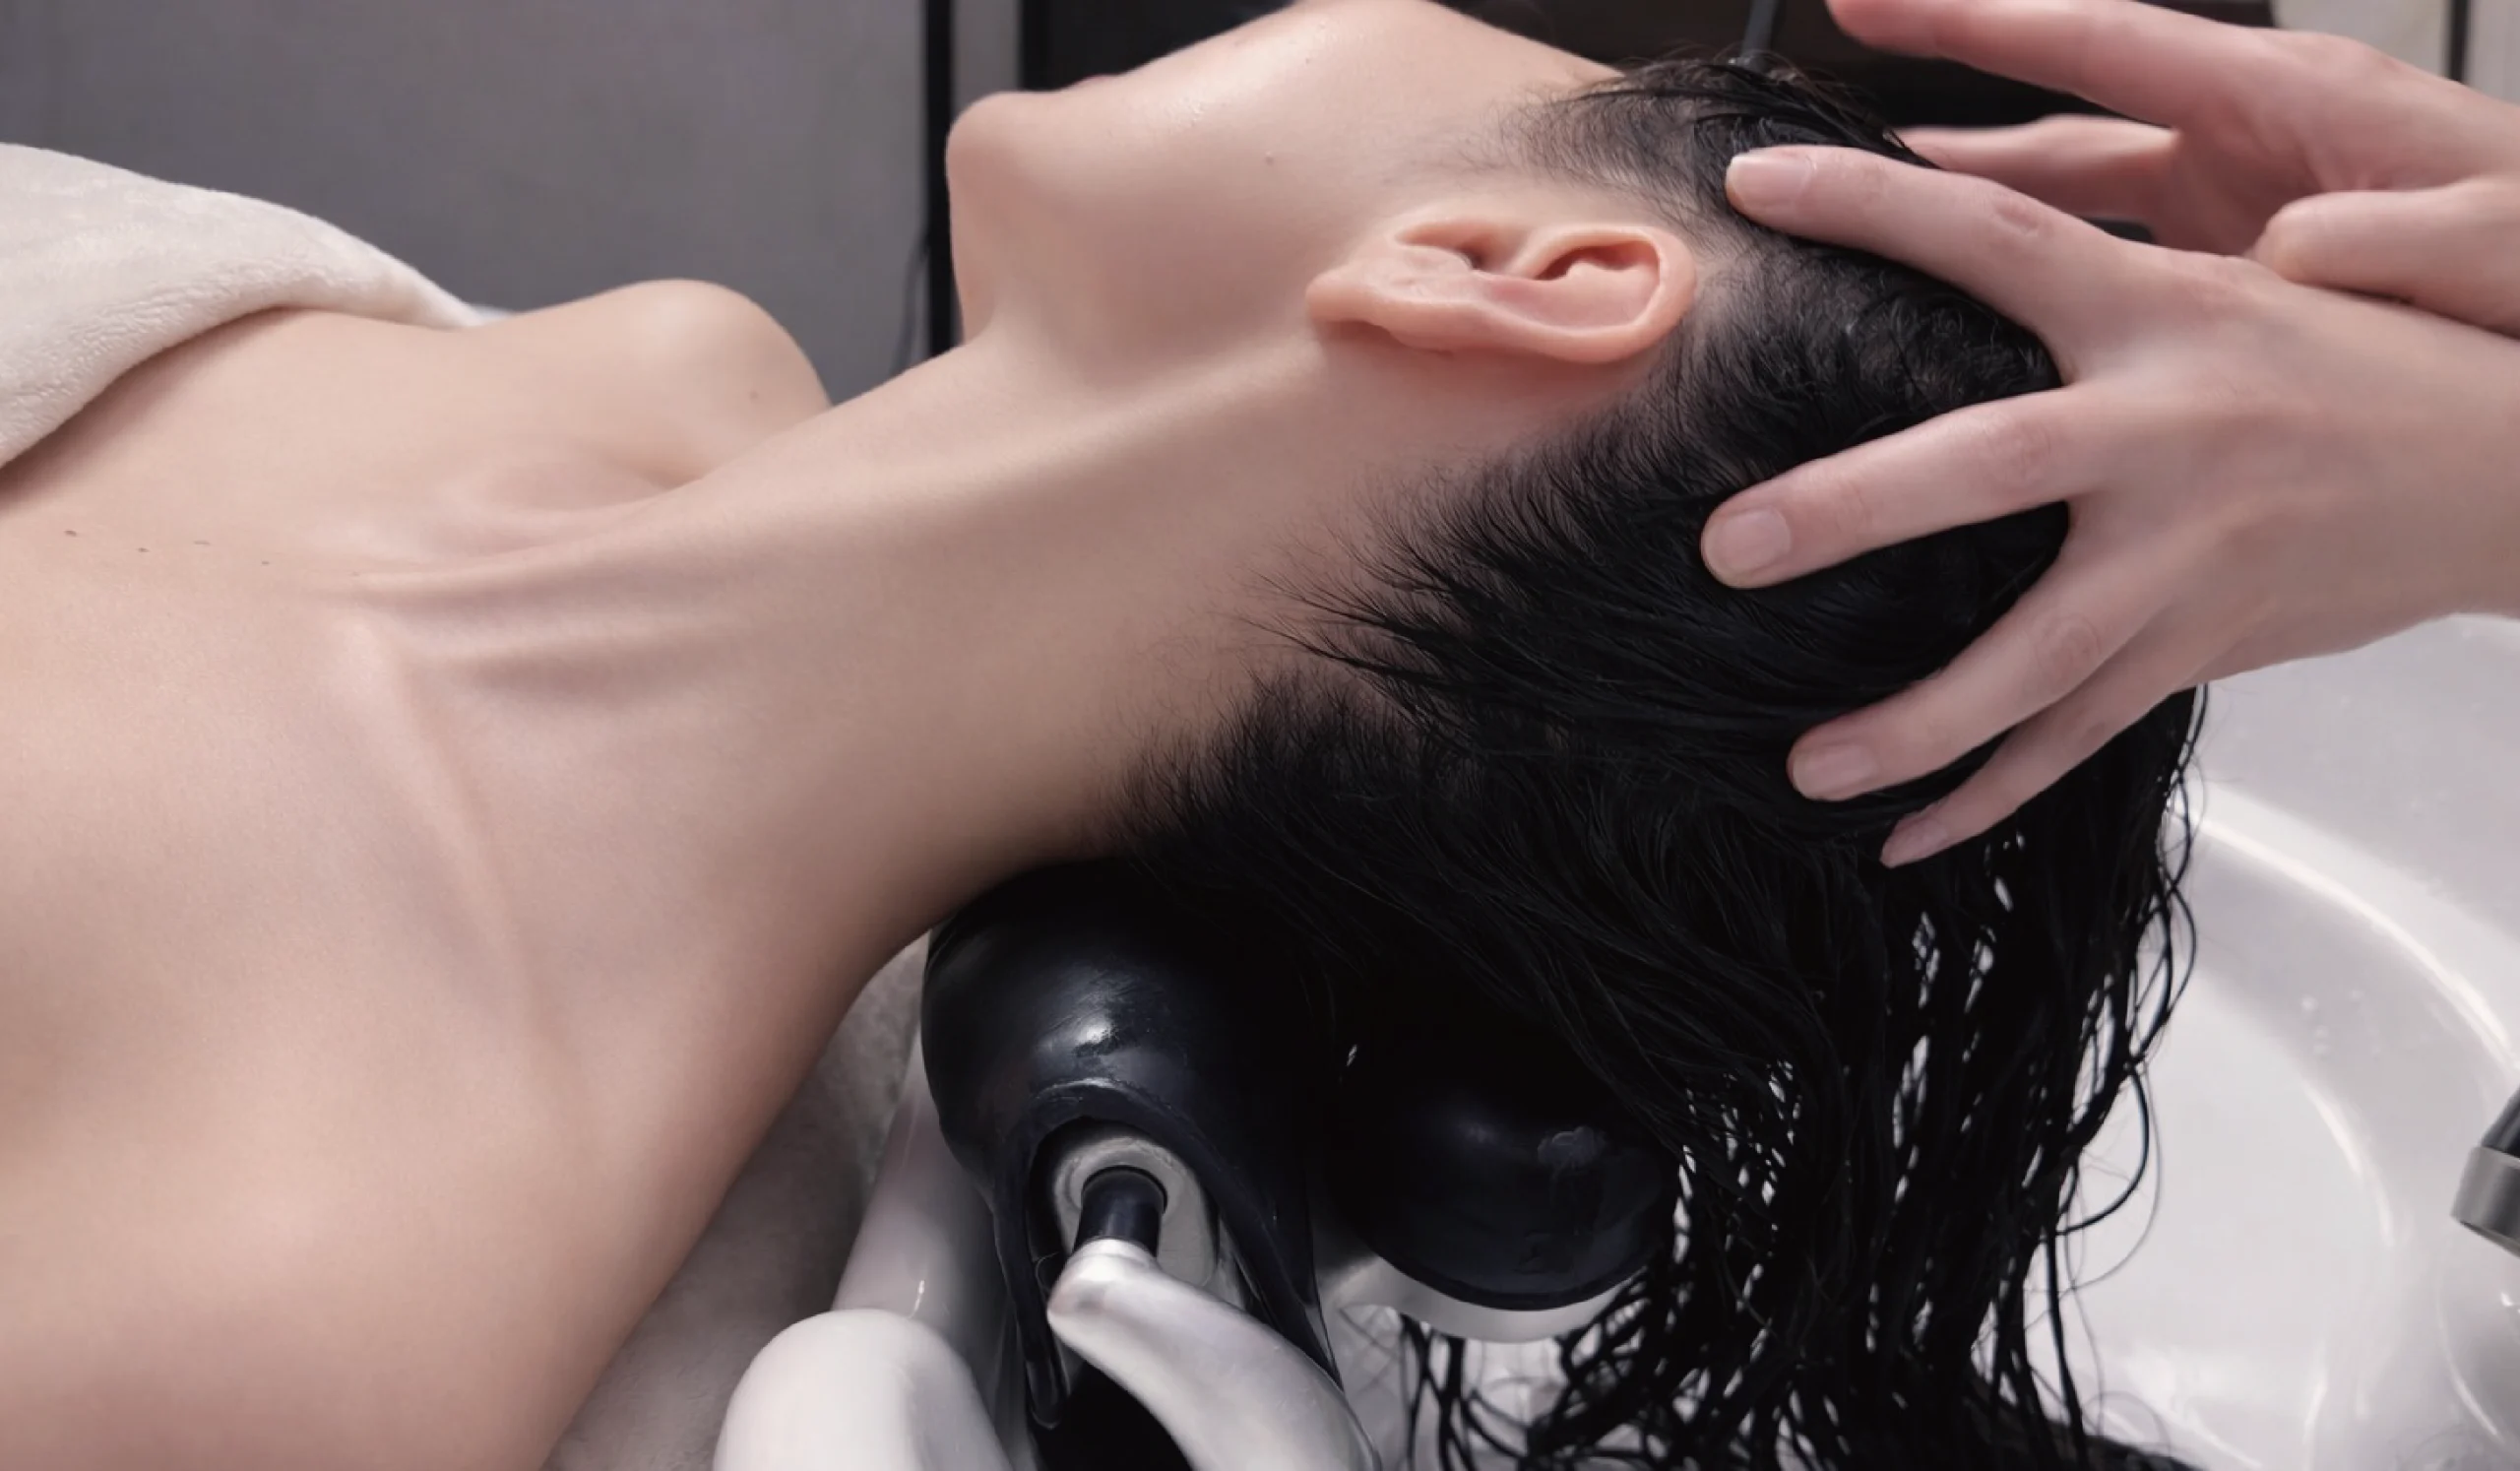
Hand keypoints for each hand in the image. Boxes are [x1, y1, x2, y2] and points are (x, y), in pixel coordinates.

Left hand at [1703, 148, 2519, 864]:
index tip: (1755, 185)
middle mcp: (2169, 434)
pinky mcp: (2204, 650)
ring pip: (2038, 657)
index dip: (1871, 202)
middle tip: (1731, 548)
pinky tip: (1906, 836)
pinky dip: (1991, 796)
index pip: (1997, 235)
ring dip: (1915, 724)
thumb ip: (2092, 282)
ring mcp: (2189, 558)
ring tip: (1804, 766)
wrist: (2504, 466)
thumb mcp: (2225, 286)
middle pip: (1992, 464)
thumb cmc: (2348, 364)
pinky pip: (2081, 742)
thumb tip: (1927, 255)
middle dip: (1856, 508)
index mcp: (2161, 312)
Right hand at [1839, 0, 2519, 332]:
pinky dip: (2042, 299)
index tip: (1867, 1)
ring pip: (2071, 211)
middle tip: (1820, 130)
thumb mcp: (2499, 246)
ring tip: (1864, 233)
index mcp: (2293, 105)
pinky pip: (2113, 283)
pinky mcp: (2249, 291)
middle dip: (1938, 117)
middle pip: (2056, 125)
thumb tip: (2291, 249)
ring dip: (1972, 218)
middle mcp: (2250, 149)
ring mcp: (2240, 217)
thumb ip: (2403, 234)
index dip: (1975, 19)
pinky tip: (1977, 337)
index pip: (2099, 41)